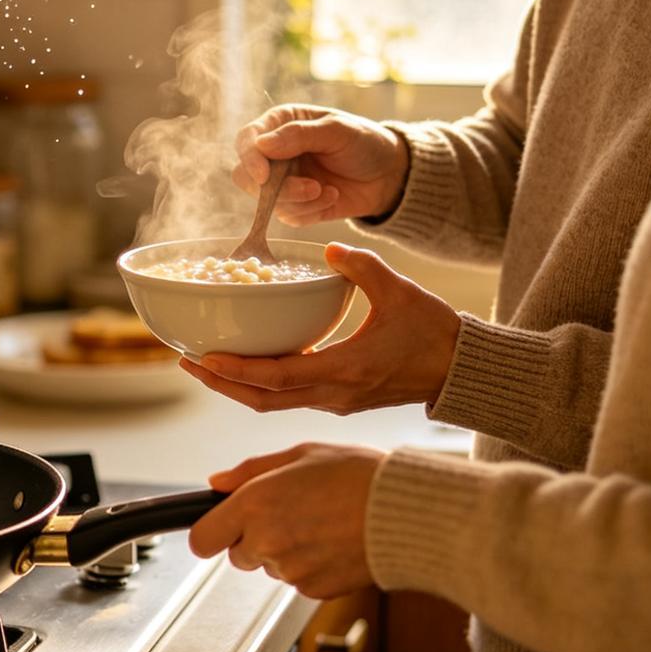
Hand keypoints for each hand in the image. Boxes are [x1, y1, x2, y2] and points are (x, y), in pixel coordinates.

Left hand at [180, 243, 460, 413]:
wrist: (463, 371)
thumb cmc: (435, 334)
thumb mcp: (400, 292)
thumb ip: (362, 267)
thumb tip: (331, 248)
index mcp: (346, 370)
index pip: (278, 378)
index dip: (237, 370)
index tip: (204, 359)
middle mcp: (335, 394)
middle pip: (263, 399)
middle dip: (221, 384)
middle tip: (188, 362)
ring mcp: (336, 401)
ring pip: (273, 403)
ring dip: (237, 386)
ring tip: (206, 364)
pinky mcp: (340, 399)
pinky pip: (290, 397)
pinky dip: (262, 384)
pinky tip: (247, 363)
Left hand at [188, 443, 384, 599]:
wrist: (407, 514)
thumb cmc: (360, 476)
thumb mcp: (302, 454)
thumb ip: (251, 471)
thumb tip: (217, 484)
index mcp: (255, 503)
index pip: (202, 538)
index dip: (210, 533)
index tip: (220, 528)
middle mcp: (266, 540)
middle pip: (237, 555)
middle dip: (254, 539)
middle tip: (290, 515)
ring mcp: (290, 570)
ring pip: (271, 566)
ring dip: (285, 551)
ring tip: (322, 524)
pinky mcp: (313, 590)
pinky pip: (299, 581)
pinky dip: (311, 566)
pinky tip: (334, 543)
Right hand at [234, 103, 409, 225]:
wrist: (389, 175)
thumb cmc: (364, 142)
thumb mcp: (336, 130)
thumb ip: (298, 135)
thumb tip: (262, 145)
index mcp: (281, 125)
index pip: (248, 140)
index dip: (250, 158)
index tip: (263, 176)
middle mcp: (276, 154)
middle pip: (245, 175)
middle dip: (271, 188)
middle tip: (306, 189)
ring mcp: (284, 182)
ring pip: (266, 201)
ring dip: (298, 200)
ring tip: (328, 190)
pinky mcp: (295, 207)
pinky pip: (289, 216)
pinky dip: (311, 210)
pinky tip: (332, 196)